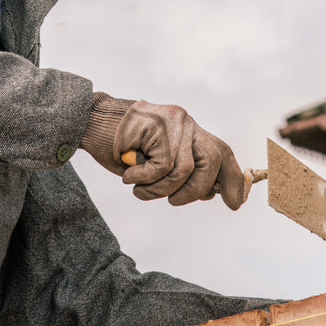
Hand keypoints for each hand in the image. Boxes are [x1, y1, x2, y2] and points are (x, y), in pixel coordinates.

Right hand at [79, 92, 247, 209]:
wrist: (89, 121)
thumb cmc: (122, 147)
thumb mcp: (158, 162)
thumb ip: (183, 172)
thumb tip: (212, 192)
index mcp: (189, 129)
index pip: (222, 151)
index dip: (233, 179)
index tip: (235, 203)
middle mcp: (185, 121)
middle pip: (213, 159)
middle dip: (197, 190)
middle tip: (174, 202)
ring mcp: (172, 121)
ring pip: (185, 169)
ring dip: (161, 189)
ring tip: (141, 190)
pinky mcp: (157, 126)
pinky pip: (162, 167)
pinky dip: (146, 180)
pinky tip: (130, 177)